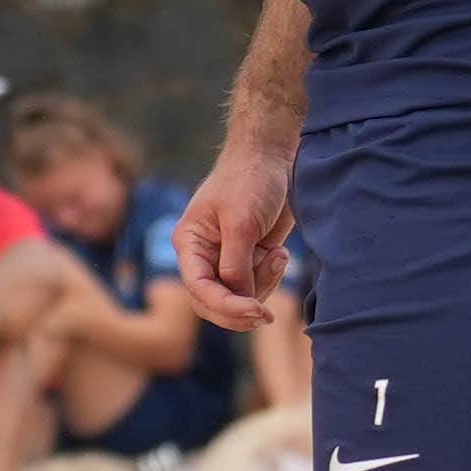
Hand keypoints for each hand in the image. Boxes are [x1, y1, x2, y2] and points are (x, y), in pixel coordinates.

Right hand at [175, 136, 295, 329]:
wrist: (273, 157)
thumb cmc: (250, 180)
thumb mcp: (241, 223)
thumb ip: (236, 265)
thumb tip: (238, 298)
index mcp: (190, 244)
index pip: (199, 289)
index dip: (225, 306)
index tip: (256, 311)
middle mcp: (204, 255)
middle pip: (214, 303)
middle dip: (241, 308)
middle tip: (266, 314)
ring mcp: (227, 258)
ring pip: (239, 297)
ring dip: (263, 285)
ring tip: (278, 256)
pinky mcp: (250, 256)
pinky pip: (257, 284)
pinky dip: (272, 276)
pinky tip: (281, 252)